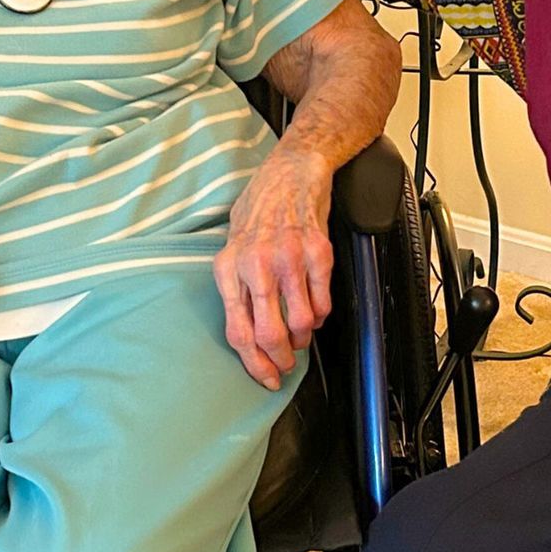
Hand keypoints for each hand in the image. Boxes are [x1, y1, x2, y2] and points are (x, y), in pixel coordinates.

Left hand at [214, 141, 333, 388]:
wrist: (290, 173)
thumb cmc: (259, 213)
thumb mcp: (232, 249)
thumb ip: (237, 291)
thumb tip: (249, 339)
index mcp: (228, 268)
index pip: (238, 332)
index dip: (254, 364)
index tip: (266, 378)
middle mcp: (255, 265)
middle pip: (268, 334)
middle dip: (280, 360)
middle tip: (287, 365)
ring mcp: (287, 259)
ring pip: (300, 323)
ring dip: (304, 338)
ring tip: (302, 334)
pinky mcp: (316, 253)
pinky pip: (322, 302)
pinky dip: (321, 315)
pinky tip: (315, 310)